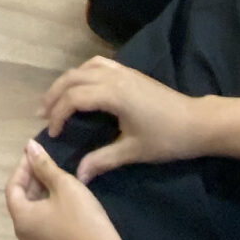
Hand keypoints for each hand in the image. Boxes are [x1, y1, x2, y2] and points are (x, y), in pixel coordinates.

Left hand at [4, 141, 130, 239]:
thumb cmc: (83, 220)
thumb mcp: (66, 186)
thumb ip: (45, 166)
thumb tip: (30, 147)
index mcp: (22, 219)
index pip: (12, 187)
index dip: (22, 167)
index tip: (34, 152)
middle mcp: (23, 239)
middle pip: (21, 204)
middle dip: (32, 183)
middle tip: (47, 165)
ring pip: (33, 220)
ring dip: (40, 200)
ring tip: (56, 184)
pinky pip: (43, 234)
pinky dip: (48, 217)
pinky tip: (65, 209)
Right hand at [39, 58, 223, 179]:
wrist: (198, 122)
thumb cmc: (167, 138)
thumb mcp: (133, 152)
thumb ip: (102, 160)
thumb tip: (78, 175)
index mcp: (113, 94)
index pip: (74, 98)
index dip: (58, 114)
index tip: (52, 134)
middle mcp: (114, 77)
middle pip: (73, 78)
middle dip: (54, 95)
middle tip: (42, 115)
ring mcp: (123, 71)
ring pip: (83, 68)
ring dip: (66, 83)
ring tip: (55, 101)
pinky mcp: (130, 72)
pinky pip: (97, 64)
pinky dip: (82, 73)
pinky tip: (80, 86)